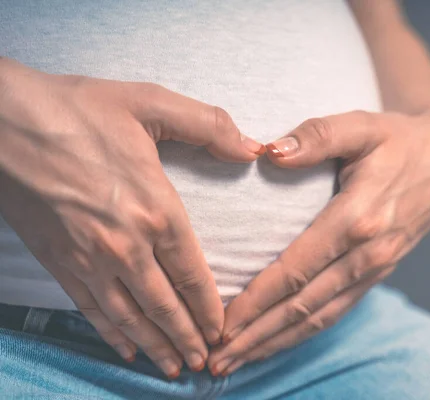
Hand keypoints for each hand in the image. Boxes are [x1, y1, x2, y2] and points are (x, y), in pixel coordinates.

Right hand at [0, 58, 264, 377]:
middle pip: (164, 304)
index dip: (209, 306)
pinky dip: (111, 333)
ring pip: (130, 316)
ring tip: (174, 367)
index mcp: (155, 209)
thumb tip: (253, 147)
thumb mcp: (150, 104)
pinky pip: (91, 308)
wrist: (4, 121)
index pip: (192, 272)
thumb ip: (208, 126)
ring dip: (155, 345)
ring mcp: (89, 258)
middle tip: (203, 362)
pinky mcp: (59, 261)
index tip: (222, 329)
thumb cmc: (78, 110)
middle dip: (187, 336)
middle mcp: (125, 244)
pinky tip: (126, 348)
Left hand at [208, 108, 429, 375]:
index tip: (220, 322)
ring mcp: (375, 269)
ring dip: (275, 343)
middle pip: (302, 306)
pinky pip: (337, 312)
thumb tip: (269, 152)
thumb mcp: (361, 125)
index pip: (295, 270)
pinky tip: (277, 343)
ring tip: (236, 362)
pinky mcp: (378, 275)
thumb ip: (316, 136)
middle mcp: (367, 254)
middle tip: (215, 360)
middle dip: (256, 336)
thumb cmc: (397, 140)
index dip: (255, 301)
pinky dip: (303, 334)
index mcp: (357, 218)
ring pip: (319, 318)